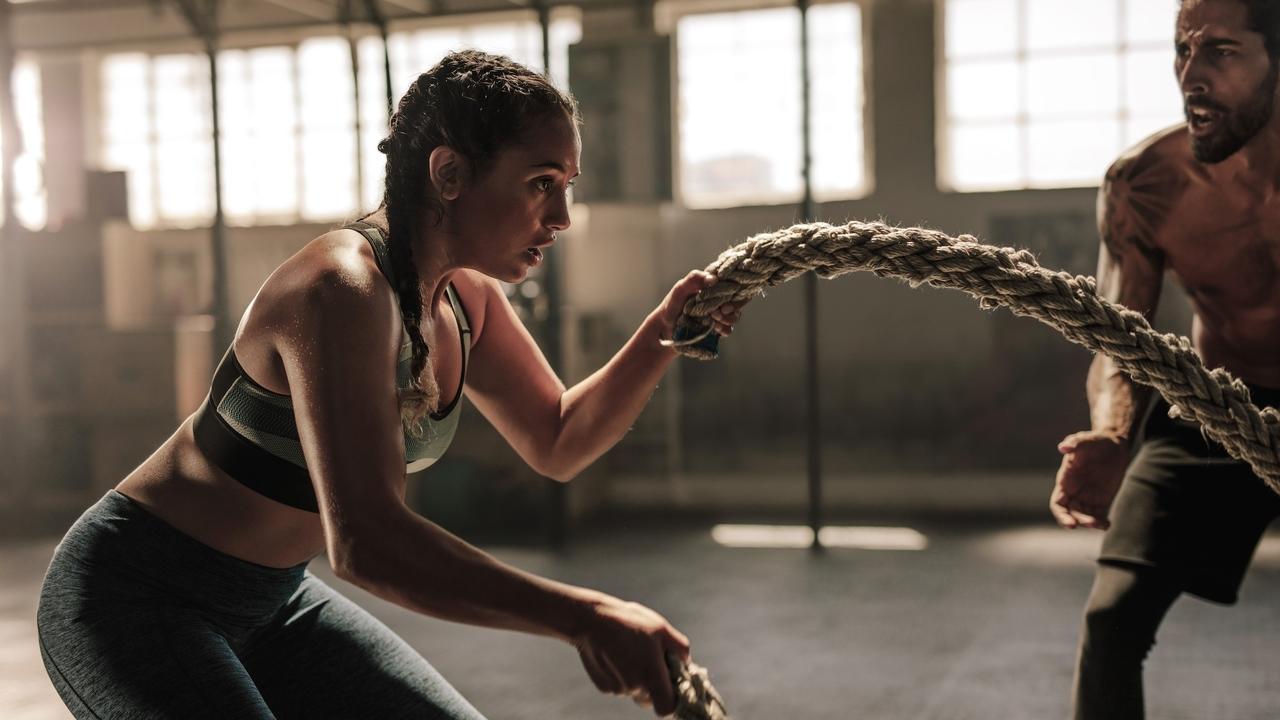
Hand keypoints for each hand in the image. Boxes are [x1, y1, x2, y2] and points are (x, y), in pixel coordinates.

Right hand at [574, 597, 690, 716]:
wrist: (590, 619)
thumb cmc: (628, 621)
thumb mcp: (661, 628)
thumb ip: (679, 649)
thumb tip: (686, 664)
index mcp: (651, 676)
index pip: (667, 708)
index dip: (672, 700)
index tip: (671, 684)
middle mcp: (634, 688)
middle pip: (650, 698)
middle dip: (652, 683)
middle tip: (649, 658)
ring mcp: (616, 689)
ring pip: (634, 691)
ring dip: (636, 677)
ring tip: (629, 650)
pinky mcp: (603, 687)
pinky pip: (619, 686)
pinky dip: (621, 675)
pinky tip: (615, 653)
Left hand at [654, 271, 745, 339]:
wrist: (666, 330)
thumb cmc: (672, 306)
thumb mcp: (680, 289)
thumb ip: (694, 279)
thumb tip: (714, 279)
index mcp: (711, 285)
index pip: (731, 282)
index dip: (733, 288)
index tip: (727, 295)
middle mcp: (717, 298)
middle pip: (737, 299)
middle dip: (732, 306)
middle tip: (720, 310)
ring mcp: (718, 314)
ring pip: (734, 314)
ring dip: (727, 318)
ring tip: (714, 319)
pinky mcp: (717, 328)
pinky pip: (728, 328)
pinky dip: (724, 329)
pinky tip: (715, 328)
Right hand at [1051, 430, 1130, 529]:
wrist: (1113, 443)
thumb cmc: (1095, 440)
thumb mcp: (1084, 439)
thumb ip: (1074, 443)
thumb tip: (1062, 447)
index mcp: (1066, 480)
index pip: (1058, 504)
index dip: (1061, 515)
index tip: (1071, 524)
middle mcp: (1074, 491)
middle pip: (1071, 513)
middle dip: (1079, 521)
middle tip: (1092, 523)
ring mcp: (1088, 497)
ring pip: (1085, 517)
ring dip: (1091, 523)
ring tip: (1102, 524)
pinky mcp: (1102, 499)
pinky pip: (1099, 515)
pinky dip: (1101, 523)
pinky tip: (1107, 524)